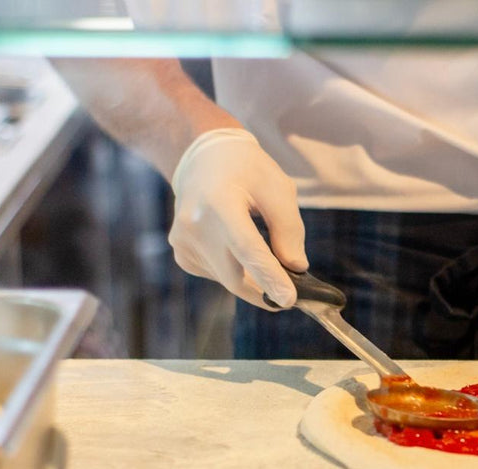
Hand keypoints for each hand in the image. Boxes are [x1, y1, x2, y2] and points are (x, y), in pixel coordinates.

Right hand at [169, 128, 307, 307]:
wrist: (204, 159)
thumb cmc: (247, 171)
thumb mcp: (278, 189)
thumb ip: (289, 229)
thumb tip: (295, 268)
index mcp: (219, 202)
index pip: (247, 249)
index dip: (269, 278)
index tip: (288, 300)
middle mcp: (193, 225)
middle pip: (236, 276)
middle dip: (266, 290)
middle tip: (293, 293)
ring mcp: (183, 241)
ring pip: (229, 279)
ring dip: (253, 279)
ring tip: (267, 256)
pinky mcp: (182, 253)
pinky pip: (218, 275)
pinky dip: (237, 271)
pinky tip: (239, 248)